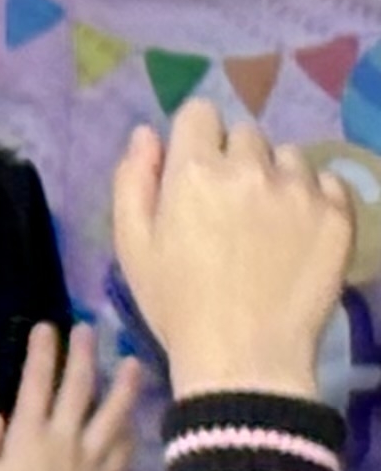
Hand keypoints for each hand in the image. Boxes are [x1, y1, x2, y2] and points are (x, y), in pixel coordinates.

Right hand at [0, 325, 144, 470]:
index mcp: (29, 432)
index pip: (36, 382)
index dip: (43, 353)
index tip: (48, 327)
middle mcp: (64, 435)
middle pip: (79, 387)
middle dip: (84, 354)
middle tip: (90, 329)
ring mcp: (92, 455)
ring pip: (112, 412)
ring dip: (124, 384)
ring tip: (133, 362)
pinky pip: (124, 446)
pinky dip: (130, 428)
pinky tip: (135, 418)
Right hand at [112, 96, 353, 401]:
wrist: (245, 357)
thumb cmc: (176, 303)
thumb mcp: (132, 244)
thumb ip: (133, 180)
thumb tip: (147, 133)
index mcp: (194, 171)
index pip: (200, 113)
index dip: (194, 138)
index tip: (193, 170)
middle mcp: (251, 169)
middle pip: (245, 134)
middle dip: (234, 159)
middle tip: (229, 205)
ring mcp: (300, 191)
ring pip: (288, 157)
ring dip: (275, 176)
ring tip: (267, 220)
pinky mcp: (337, 216)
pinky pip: (327, 182)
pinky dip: (313, 196)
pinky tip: (298, 230)